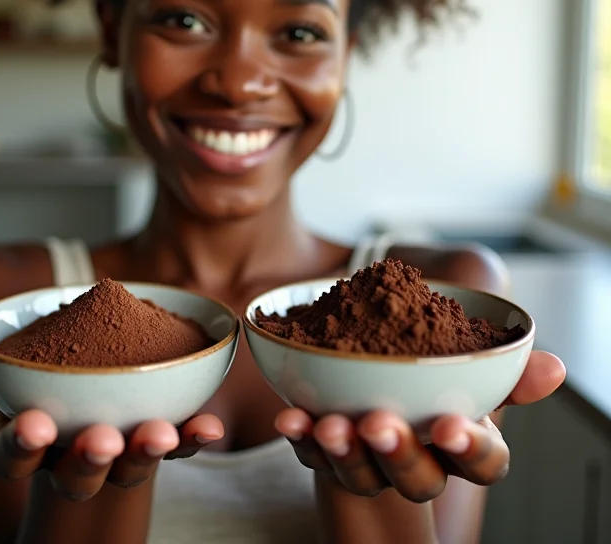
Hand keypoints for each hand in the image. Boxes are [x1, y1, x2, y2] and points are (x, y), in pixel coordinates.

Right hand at [0, 339, 223, 500]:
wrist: (94, 396)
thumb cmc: (45, 389)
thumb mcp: (8, 378)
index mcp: (31, 440)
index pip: (15, 454)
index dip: (23, 444)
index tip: (35, 425)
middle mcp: (73, 456)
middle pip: (77, 471)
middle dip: (89, 458)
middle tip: (103, 439)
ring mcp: (120, 452)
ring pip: (131, 463)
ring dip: (147, 450)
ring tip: (161, 433)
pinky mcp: (159, 440)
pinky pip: (179, 444)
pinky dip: (194, 436)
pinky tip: (210, 424)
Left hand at [275, 349, 565, 502]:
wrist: (382, 387)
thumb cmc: (434, 382)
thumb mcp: (470, 371)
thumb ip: (508, 372)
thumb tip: (553, 367)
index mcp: (460, 444)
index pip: (481, 461)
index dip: (469, 447)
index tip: (451, 424)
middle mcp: (418, 463)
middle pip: (417, 477)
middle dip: (398, 453)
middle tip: (380, 425)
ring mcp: (369, 464)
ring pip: (360, 473)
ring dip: (343, 450)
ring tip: (330, 425)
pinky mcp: (327, 454)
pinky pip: (312, 453)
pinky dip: (300, 435)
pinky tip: (289, 417)